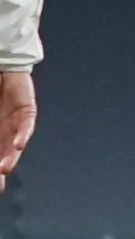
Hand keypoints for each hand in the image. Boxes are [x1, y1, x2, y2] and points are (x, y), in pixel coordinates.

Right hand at [0, 70, 32, 191]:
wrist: (1, 69)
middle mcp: (7, 131)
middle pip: (4, 154)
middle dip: (1, 168)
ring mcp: (17, 122)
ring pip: (15, 144)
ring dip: (10, 157)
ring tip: (4, 169)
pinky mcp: (27, 111)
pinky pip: (26, 126)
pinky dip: (22, 135)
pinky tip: (18, 145)